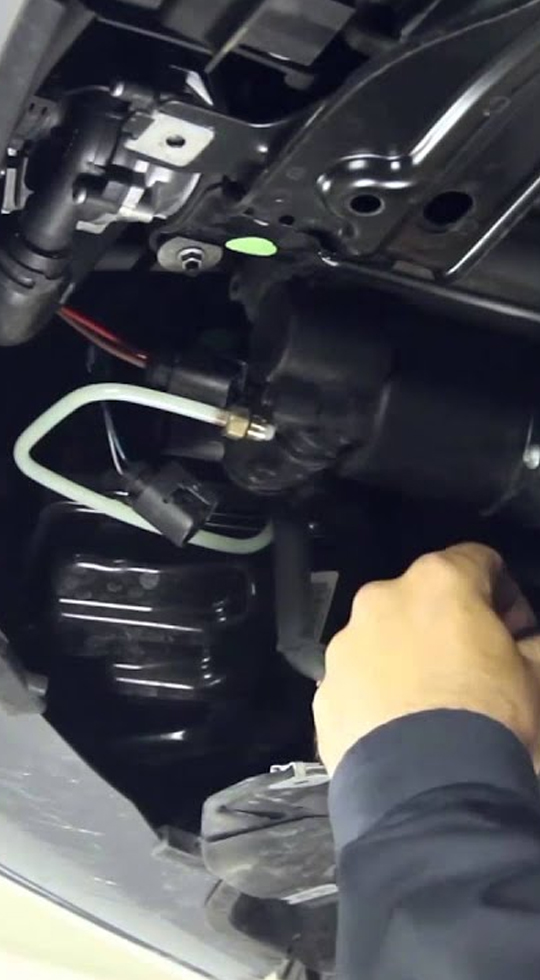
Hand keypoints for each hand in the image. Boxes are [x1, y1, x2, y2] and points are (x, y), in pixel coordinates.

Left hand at [314, 543, 539, 775]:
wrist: (429, 792)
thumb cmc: (490, 719)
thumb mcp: (537, 674)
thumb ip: (532, 643)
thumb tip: (527, 641)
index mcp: (438, 582)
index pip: (477, 560)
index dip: (502, 592)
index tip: (513, 626)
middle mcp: (381, 600)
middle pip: (421, 599)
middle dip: (448, 624)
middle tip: (472, 666)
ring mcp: (346, 646)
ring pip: (382, 638)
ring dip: (405, 656)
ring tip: (431, 704)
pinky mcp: (325, 690)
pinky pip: (357, 681)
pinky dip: (375, 694)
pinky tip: (399, 728)